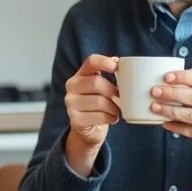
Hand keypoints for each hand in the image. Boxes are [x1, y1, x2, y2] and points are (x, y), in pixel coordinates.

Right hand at [63, 54, 120, 175]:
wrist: (89, 129)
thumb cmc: (100, 104)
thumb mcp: (103, 88)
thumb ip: (111, 75)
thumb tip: (118, 62)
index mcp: (80, 74)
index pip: (91, 61)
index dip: (104, 61)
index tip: (116, 67)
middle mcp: (71, 86)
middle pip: (96, 82)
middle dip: (113, 92)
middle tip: (120, 99)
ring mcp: (71, 103)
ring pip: (100, 101)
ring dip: (114, 107)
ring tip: (116, 110)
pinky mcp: (75, 119)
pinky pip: (100, 116)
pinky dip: (111, 118)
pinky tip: (111, 118)